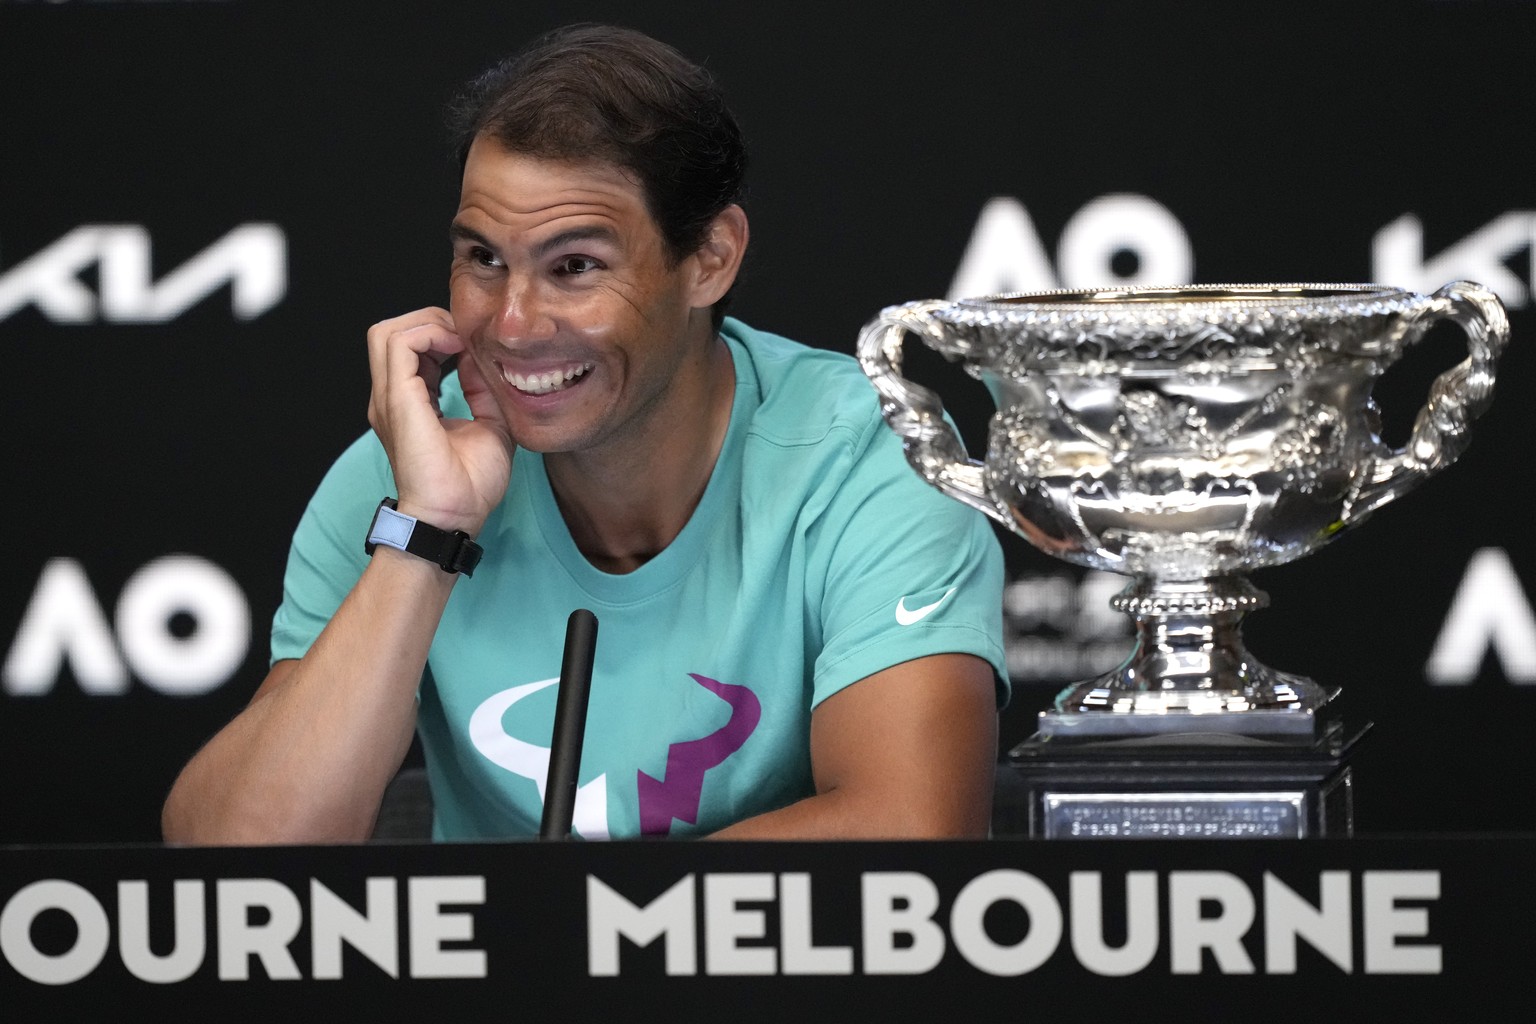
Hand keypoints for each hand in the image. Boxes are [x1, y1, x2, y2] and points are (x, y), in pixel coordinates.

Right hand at [366, 307, 513, 535]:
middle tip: (467, 336)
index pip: (410, 349)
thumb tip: (478, 358)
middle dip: (431, 321)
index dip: (441, 334)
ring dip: (429, 324)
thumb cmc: (470, 485)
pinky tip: (459, 348)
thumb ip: (481, 390)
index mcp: (409, 404)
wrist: (455, 516)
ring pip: (388, 332)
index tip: (476, 345)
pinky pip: (400, 344)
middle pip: (391, 332)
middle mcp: (391, 398)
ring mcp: (389, 398)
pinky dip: (430, 334)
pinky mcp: (398, 400)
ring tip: (462, 340)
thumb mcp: (489, 425)